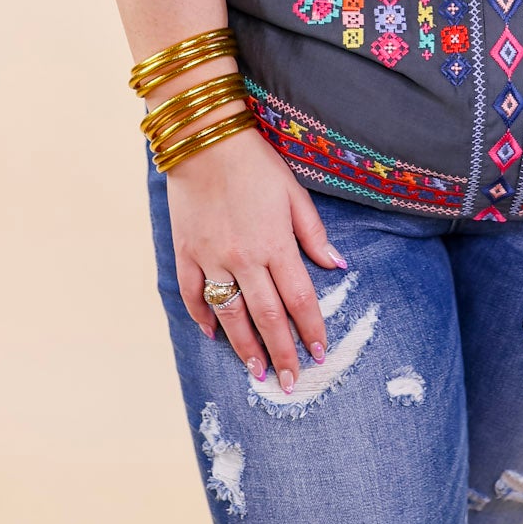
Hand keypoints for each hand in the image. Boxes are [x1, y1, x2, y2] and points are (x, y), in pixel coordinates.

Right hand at [166, 125, 345, 392]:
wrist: (202, 140)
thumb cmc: (255, 162)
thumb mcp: (294, 192)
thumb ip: (314, 233)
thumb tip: (337, 266)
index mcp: (275, 245)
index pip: (299, 300)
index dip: (312, 330)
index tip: (321, 354)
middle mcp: (243, 259)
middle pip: (268, 317)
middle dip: (282, 354)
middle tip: (291, 383)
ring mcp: (211, 258)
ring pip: (230, 315)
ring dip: (245, 347)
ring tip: (257, 373)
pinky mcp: (185, 252)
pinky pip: (192, 294)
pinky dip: (202, 317)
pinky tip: (212, 334)